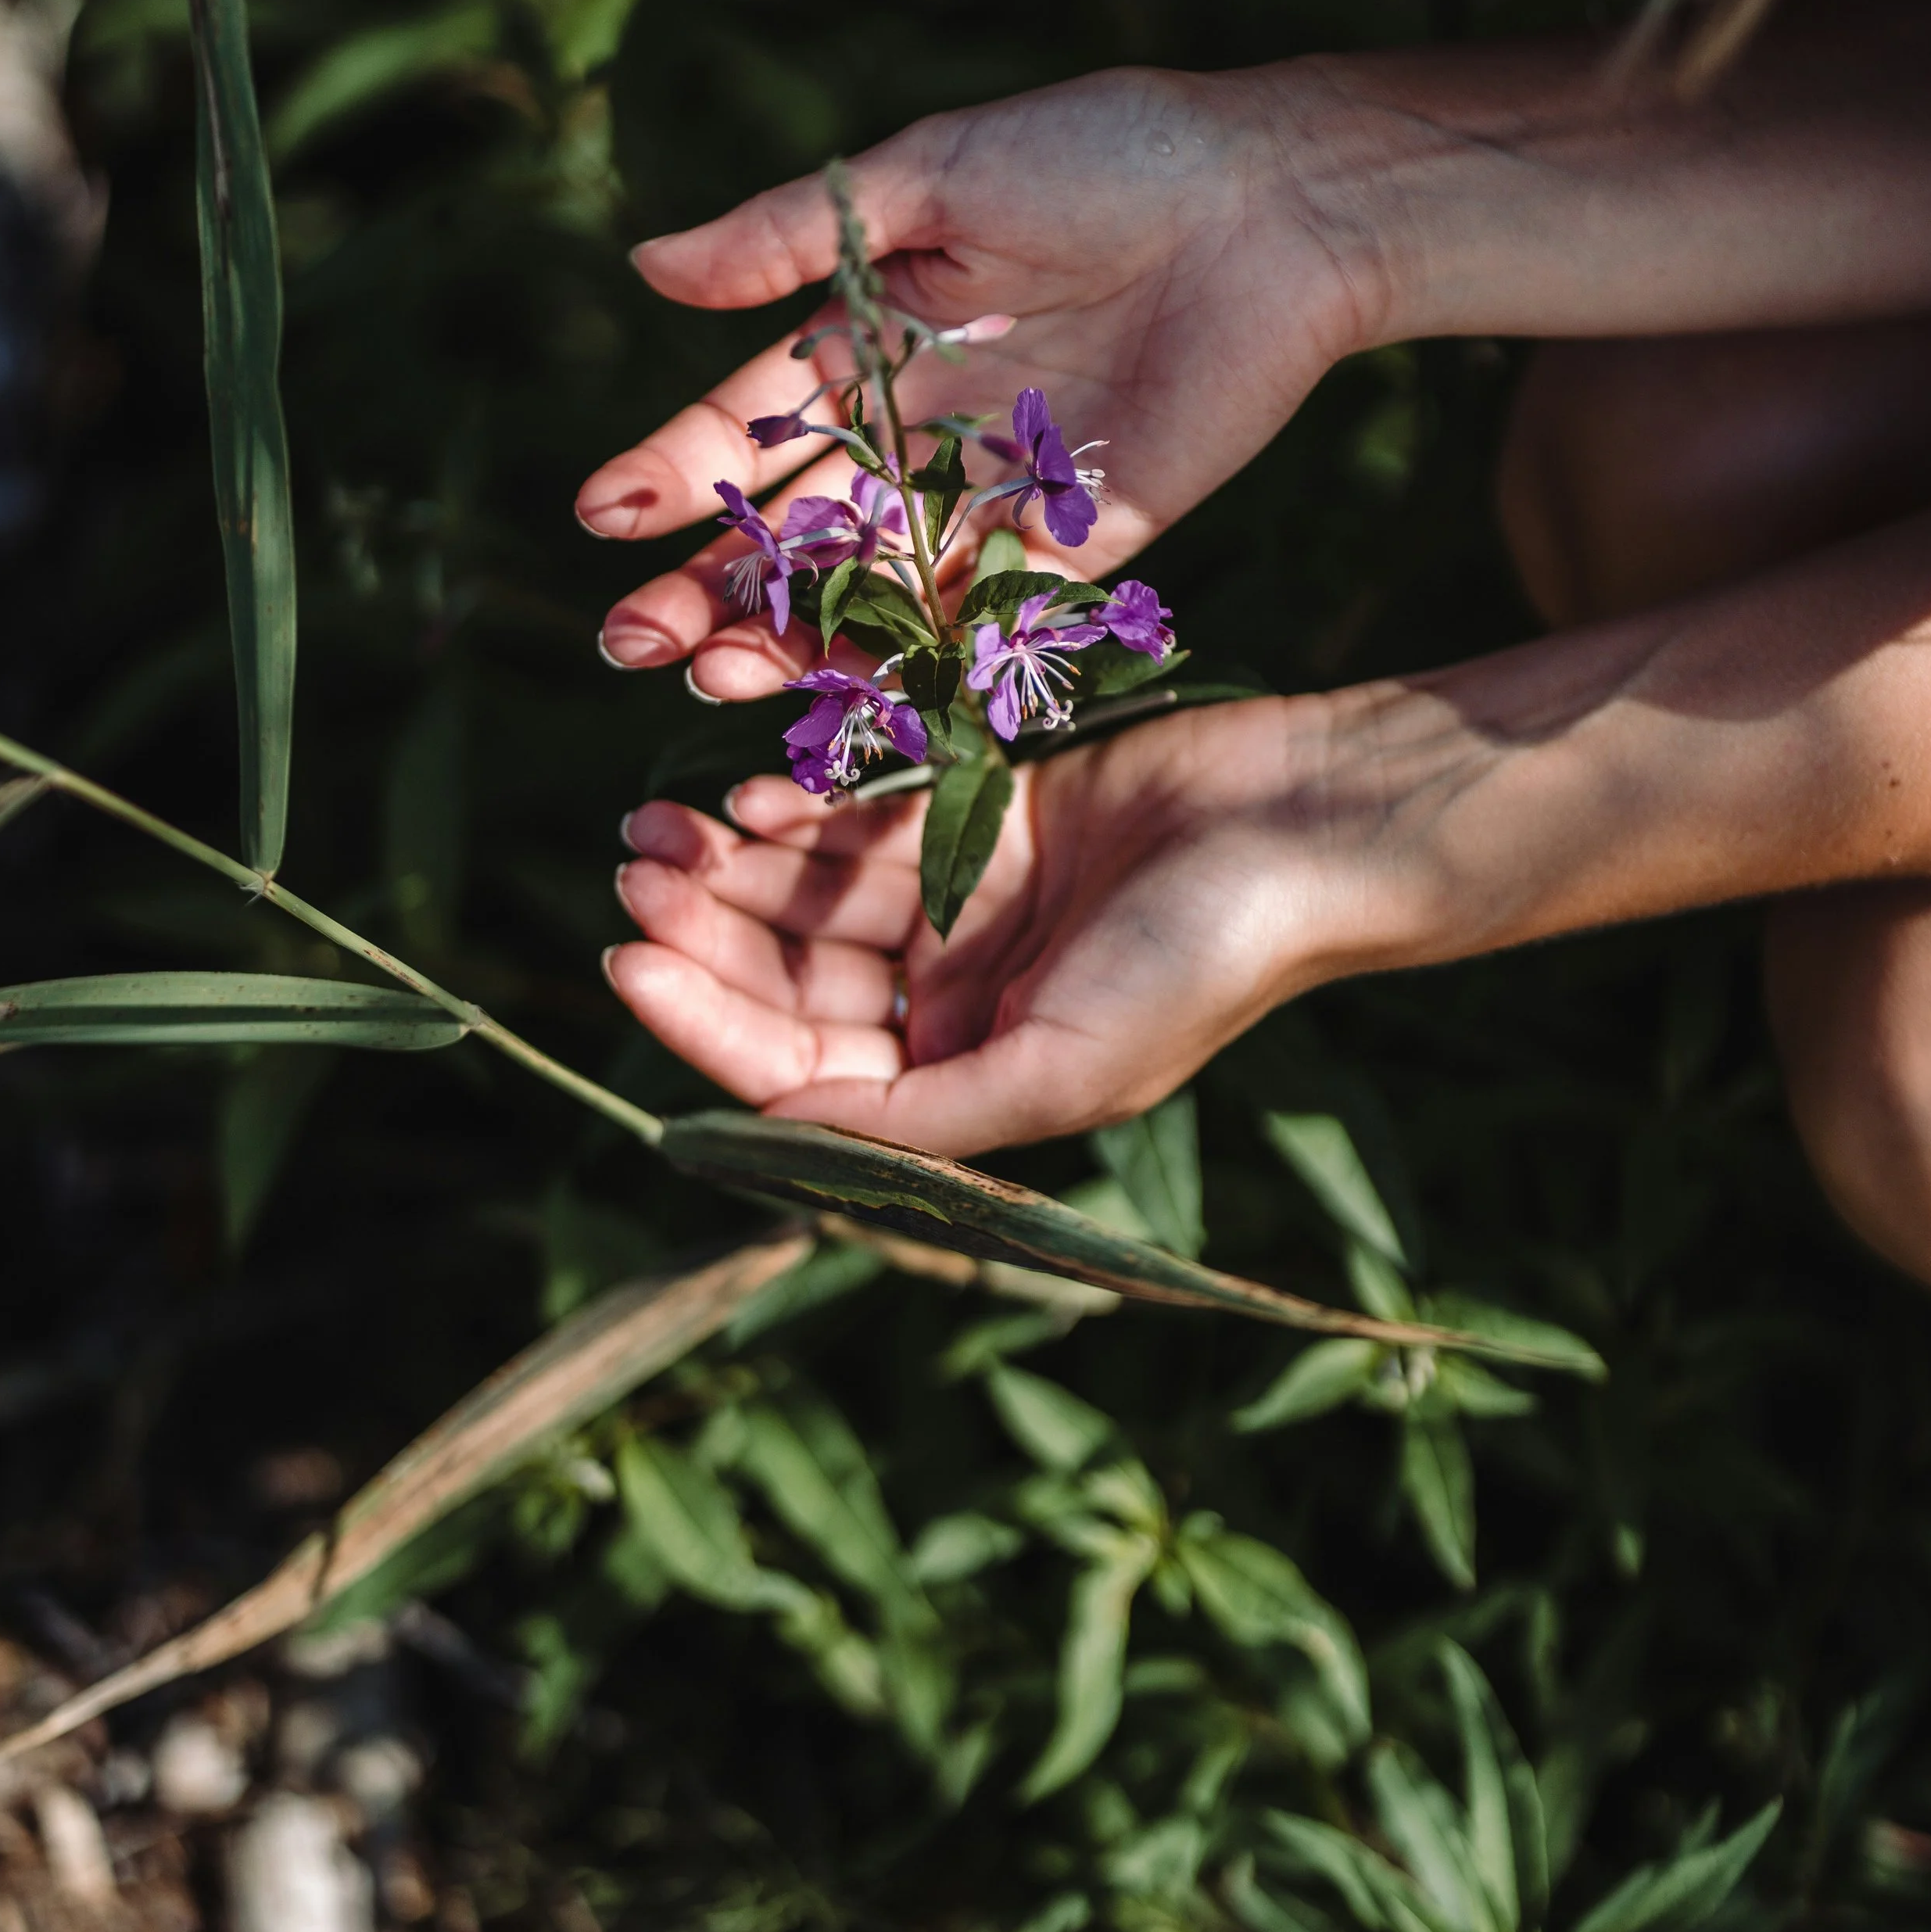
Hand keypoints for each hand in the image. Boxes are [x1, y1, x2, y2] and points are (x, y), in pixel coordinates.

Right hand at [575, 64, 1369, 696]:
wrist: (1271, 206)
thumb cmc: (1103, 157)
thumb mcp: (931, 174)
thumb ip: (788, 236)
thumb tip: (645, 267)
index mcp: (868, 340)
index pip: (748, 426)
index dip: (674, 474)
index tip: (602, 519)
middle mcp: (918, 431)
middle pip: (793, 530)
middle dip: (708, 589)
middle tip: (634, 642)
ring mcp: (992, 496)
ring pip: (870, 590)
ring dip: (791, 640)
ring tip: (719, 676)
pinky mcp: (1078, 543)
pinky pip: (983, 617)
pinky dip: (916, 660)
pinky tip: (846, 694)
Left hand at [603, 697, 1425, 1154]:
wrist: (1307, 823)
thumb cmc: (1201, 962)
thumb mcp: (1059, 1067)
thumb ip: (921, 1115)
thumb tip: (778, 1137)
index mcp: (972, 1082)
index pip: (803, 1073)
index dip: (706, 1027)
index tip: (623, 966)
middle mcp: (959, 1004)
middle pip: (792, 982)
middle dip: (705, 937)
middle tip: (628, 875)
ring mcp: (969, 907)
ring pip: (813, 898)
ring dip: (732, 869)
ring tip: (654, 825)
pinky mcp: (985, 813)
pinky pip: (866, 820)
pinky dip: (802, 811)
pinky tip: (749, 794)